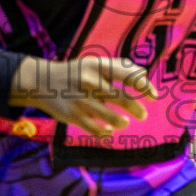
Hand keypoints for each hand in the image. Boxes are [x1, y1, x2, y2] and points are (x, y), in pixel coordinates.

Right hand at [9, 56, 155, 136]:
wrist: (40, 82)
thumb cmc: (75, 73)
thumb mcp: (94, 63)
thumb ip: (119, 67)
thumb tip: (144, 74)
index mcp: (98, 66)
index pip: (127, 75)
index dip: (144, 86)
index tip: (154, 95)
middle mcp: (90, 81)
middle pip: (122, 99)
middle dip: (137, 109)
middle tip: (142, 115)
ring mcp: (81, 99)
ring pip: (111, 117)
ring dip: (122, 122)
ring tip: (124, 122)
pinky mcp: (72, 116)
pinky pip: (96, 129)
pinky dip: (105, 131)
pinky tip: (108, 130)